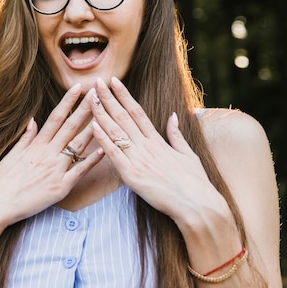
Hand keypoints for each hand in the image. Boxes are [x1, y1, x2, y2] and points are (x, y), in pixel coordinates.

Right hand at [0, 84, 103, 225]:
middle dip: (85, 109)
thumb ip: (26, 138)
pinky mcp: (60, 187)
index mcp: (36, 145)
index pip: (55, 117)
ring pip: (78, 146)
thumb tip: (33, 121)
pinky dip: (92, 160)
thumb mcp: (12, 155)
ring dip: (93, 129)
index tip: (78, 88)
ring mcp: (55, 170)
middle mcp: (47, 154)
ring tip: (107, 115)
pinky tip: (104, 150)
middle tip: (98, 93)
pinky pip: (80, 171)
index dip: (68, 101)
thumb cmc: (2, 180)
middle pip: (70, 127)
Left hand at [89, 77, 223, 230]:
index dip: (124, 95)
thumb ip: (176, 135)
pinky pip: (114, 153)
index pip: (137, 112)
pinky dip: (103, 139)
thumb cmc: (194, 183)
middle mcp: (147, 146)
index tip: (114, 82)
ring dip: (101, 113)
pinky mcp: (132, 175)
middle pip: (123, 116)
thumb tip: (172, 116)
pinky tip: (92, 125)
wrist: (197, 205)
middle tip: (96, 82)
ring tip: (89, 98)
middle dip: (108, 98)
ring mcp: (138, 159)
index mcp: (158, 141)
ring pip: (116, 131)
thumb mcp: (188, 154)